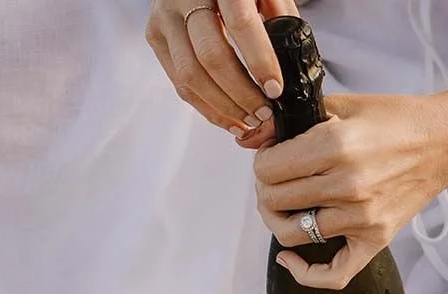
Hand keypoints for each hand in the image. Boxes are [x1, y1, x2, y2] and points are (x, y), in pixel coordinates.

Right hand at [145, 0, 297, 149]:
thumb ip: (280, 21)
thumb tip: (292, 70)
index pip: (240, 24)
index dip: (260, 61)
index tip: (275, 90)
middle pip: (211, 56)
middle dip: (241, 94)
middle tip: (264, 114)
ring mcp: (166, 17)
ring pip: (191, 75)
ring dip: (224, 108)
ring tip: (250, 122)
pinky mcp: (155, 36)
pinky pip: (180, 83)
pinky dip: (207, 108)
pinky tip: (230, 119)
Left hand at [255, 76, 447, 289]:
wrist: (443, 143)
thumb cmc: (394, 120)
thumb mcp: (343, 105)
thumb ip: (299, 120)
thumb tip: (257, 138)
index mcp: (335, 145)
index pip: (269, 169)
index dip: (262, 163)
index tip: (272, 158)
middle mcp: (347, 186)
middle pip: (274, 201)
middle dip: (266, 189)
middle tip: (276, 181)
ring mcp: (362, 218)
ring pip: (292, 235)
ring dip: (278, 221)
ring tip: (284, 208)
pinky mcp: (375, 240)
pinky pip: (334, 274)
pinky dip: (305, 274)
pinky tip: (289, 261)